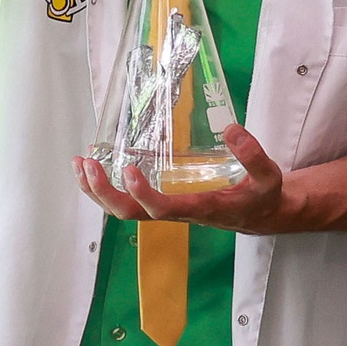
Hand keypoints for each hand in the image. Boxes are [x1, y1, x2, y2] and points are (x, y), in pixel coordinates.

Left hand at [72, 125, 292, 234]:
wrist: (259, 215)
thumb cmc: (261, 196)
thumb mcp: (268, 176)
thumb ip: (253, 156)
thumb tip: (232, 130)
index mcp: (200, 207)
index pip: (163, 209)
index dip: (143, 194)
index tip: (128, 171)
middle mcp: (176, 212)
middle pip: (130, 214)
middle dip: (105, 193)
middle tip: (88, 166)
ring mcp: (165, 208)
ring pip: (123, 210)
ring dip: (96, 190)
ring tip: (79, 164)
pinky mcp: (161, 202)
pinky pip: (127, 201)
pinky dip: (105, 186)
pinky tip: (91, 167)